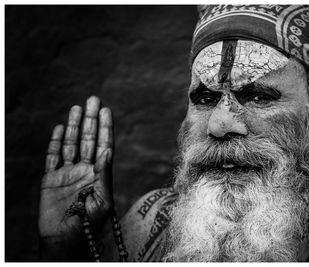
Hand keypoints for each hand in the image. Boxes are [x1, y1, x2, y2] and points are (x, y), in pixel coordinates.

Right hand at [38, 96, 113, 259]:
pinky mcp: (51, 180)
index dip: (105, 128)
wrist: (65, 241)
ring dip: (75, 126)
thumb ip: (104, 176)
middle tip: (94, 99)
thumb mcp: (102, 201)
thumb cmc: (89, 225)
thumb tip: (107, 152)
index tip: (107, 110)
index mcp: (99, 175)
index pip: (103, 146)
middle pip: (88, 140)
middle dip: (91, 120)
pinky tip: (61, 128)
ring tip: (78, 107)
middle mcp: (84, 170)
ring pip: (72, 144)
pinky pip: (53, 157)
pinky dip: (56, 142)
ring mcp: (67, 174)